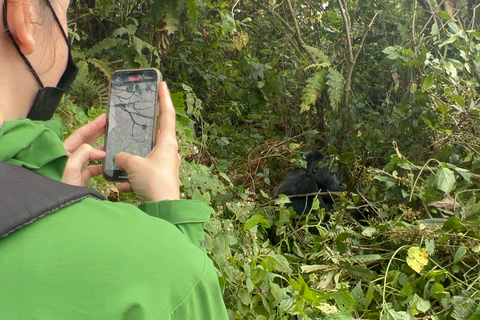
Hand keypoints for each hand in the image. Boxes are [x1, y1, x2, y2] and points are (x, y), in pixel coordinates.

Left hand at [62, 114, 106, 186]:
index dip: (93, 125)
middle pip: (85, 142)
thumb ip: (83, 153)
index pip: (80, 135)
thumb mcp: (70, 166)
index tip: (104, 118)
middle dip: (98, 133)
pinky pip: (92, 169)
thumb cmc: (58, 186)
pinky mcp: (79, 178)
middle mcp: (68, 158)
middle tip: (110, 125)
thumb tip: (97, 150)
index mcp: (63, 151)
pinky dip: (100, 167)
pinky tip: (107, 166)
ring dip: (101, 151)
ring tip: (112, 146)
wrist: (56, 207)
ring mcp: (74, 168)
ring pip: (90, 155)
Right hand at [115, 82, 180, 201]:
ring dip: (133, 160)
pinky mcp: (159, 180)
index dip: (164, 98)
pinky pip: (143, 175)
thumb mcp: (134, 164)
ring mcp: (165, 167)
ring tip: (121, 163)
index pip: (167, 114)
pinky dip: (132, 179)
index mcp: (167, 143)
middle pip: (156, 135)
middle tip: (136, 121)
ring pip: (146, 157)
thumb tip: (120, 158)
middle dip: (144, 131)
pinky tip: (122, 186)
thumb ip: (124, 156)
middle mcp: (169, 153)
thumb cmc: (154, 182)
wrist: (163, 209)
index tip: (162, 84)